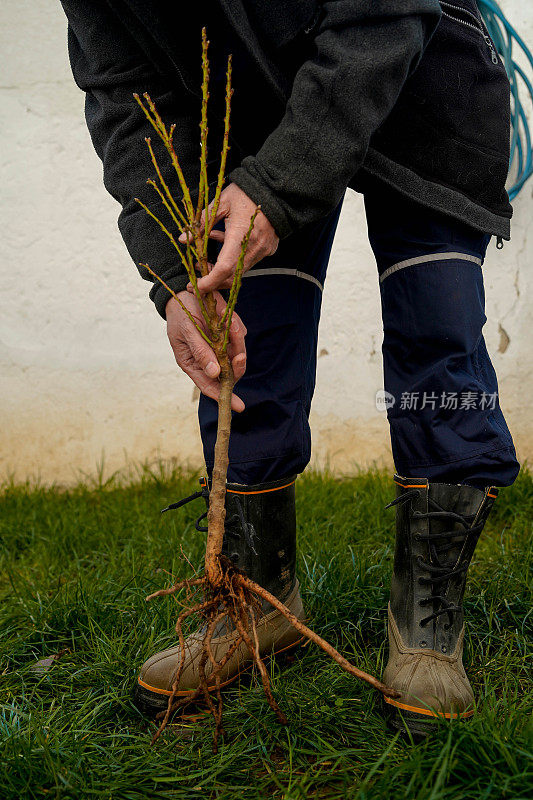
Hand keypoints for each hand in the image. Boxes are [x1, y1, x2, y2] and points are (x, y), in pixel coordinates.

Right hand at [166, 291, 246, 412]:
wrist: (184, 291)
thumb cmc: (180, 313)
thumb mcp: (187, 331)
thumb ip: (200, 351)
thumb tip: (213, 373)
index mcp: (193, 364)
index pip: (209, 386)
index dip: (224, 397)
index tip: (238, 406)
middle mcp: (208, 359)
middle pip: (229, 373)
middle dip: (236, 365)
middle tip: (240, 354)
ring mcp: (219, 347)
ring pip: (236, 355)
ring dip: (237, 342)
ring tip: (231, 323)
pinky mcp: (227, 335)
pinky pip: (238, 338)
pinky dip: (236, 329)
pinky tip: (227, 316)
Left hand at [178, 183, 278, 292]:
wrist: (274, 189)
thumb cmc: (245, 192)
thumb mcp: (220, 203)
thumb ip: (201, 223)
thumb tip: (183, 240)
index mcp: (240, 235)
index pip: (223, 269)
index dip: (208, 282)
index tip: (195, 286)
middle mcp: (254, 247)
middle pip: (231, 277)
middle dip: (212, 280)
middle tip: (196, 276)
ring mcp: (263, 250)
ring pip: (239, 271)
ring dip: (221, 270)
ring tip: (205, 258)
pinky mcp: (268, 249)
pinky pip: (248, 261)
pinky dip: (233, 260)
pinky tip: (223, 243)